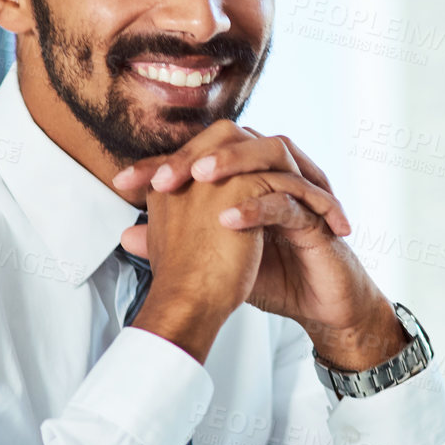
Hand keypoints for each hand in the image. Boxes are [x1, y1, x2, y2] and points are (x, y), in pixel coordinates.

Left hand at [114, 124, 406, 370]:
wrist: (320, 305)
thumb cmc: (275, 274)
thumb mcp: (216, 258)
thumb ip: (176, 243)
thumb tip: (127, 236)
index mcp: (248, 176)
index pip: (202, 155)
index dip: (162, 165)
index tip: (123, 183)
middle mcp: (274, 173)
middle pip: (235, 139)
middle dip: (195, 154)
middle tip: (161, 178)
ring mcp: (301, 188)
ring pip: (270, 152)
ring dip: (233, 162)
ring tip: (199, 178)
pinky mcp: (320, 215)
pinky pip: (290, 200)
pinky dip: (259, 206)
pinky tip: (229, 220)